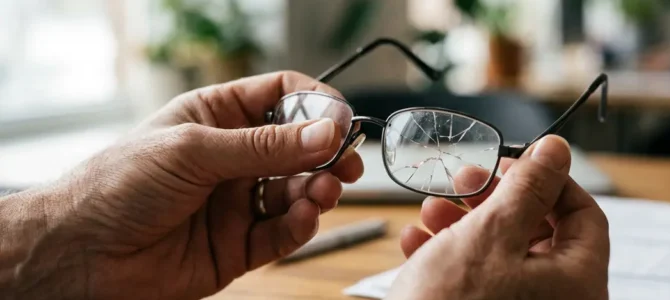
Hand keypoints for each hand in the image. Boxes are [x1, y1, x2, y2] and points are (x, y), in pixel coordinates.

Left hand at [0, 72, 363, 298]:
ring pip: (298, 191)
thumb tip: (325, 133)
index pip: (280, 98)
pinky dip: (300, 225)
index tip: (341, 118)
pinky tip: (303, 216)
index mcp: (217, 119)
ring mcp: (237, 202)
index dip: (315, 104)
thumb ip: (265, 146)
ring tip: (324, 190)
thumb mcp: (194, 150)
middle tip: (347, 162)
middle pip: (299, 147)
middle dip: (327, 153)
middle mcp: (233, 159)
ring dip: (318, 189)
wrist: (81, 254)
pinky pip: (283, 232)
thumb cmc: (117, 186)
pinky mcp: (240, 245)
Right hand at [390, 135, 609, 299]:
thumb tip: (556, 151)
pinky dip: (451, 257)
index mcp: (577, 283)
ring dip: (465, 224)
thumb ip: (529, 187)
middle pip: (539, 233)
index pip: (584, 215)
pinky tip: (418, 243)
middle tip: (466, 182)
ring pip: (503, 255)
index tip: (514, 164)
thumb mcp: (492, 233)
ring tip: (431, 211)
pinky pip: (479, 282)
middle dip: (496, 201)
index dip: (548, 181)